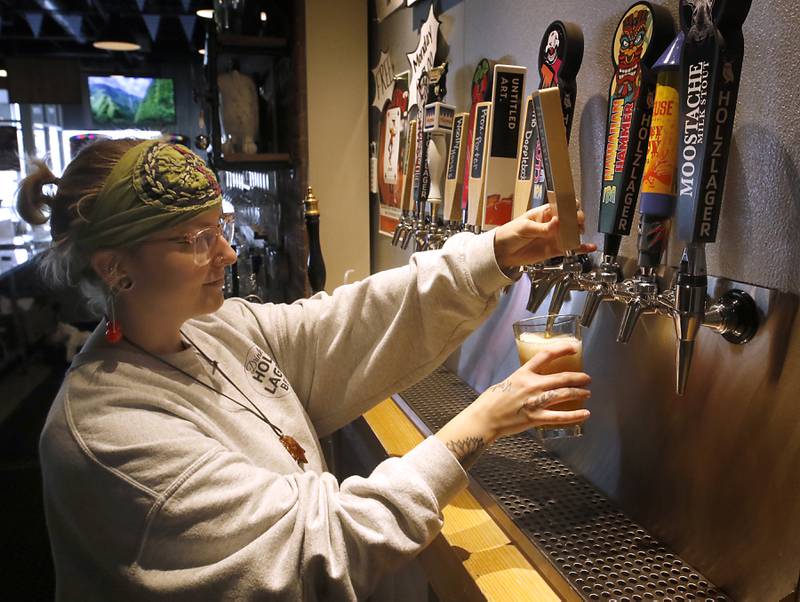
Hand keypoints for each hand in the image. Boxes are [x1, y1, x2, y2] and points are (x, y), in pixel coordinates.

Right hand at [435, 342, 590, 467]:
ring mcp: (535, 401)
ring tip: (587, 393)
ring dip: (579, 393)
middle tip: (586, 378)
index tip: (572, 347)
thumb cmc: (491, 401)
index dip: (561, 349)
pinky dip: (575, 415)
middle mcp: (532, 385)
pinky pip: (560, 416)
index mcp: (523, 373)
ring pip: (564, 394)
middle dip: (578, 377)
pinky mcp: (536, 417)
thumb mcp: (506, 382)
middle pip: (561, 377)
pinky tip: (585, 414)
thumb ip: (521, 380)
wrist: (485, 418)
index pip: (545, 355)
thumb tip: (531, 380)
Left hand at [493, 202, 596, 269]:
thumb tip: (558, 223)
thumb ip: (542, 228)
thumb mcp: (524, 228)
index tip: (572, 210)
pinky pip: (570, 248)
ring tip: (575, 235)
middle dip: (577, 220)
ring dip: (579, 233)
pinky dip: (581, 248)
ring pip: (573, 233)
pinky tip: (589, 247)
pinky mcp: (554, 249)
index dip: (571, 206)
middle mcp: (552, 223)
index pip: (563, 205)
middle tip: (574, 225)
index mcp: (545, 212)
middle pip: (572, 218)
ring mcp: (554, 236)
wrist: (502, 252)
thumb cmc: (509, 234)